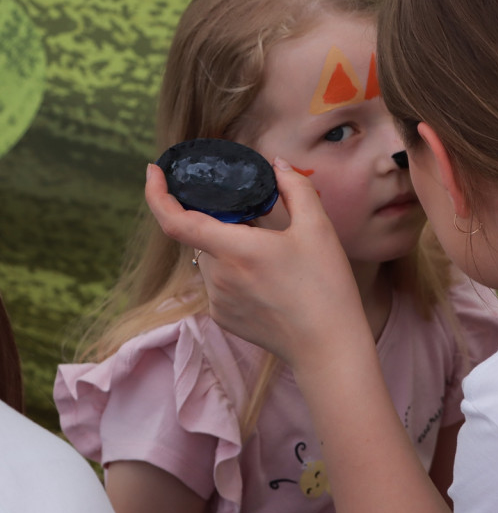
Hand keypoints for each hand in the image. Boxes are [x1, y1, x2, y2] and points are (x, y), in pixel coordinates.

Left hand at [145, 157, 363, 368]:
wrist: (328, 346)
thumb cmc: (326, 287)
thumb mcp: (318, 229)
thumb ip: (296, 189)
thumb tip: (278, 166)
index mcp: (235, 250)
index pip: (175, 220)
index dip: (157, 193)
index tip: (154, 172)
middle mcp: (218, 277)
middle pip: (204, 236)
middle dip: (224, 222)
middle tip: (261, 222)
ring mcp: (218, 301)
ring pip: (213, 260)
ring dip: (232, 248)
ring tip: (274, 257)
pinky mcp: (224, 318)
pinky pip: (220, 284)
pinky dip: (236, 273)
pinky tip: (270, 281)